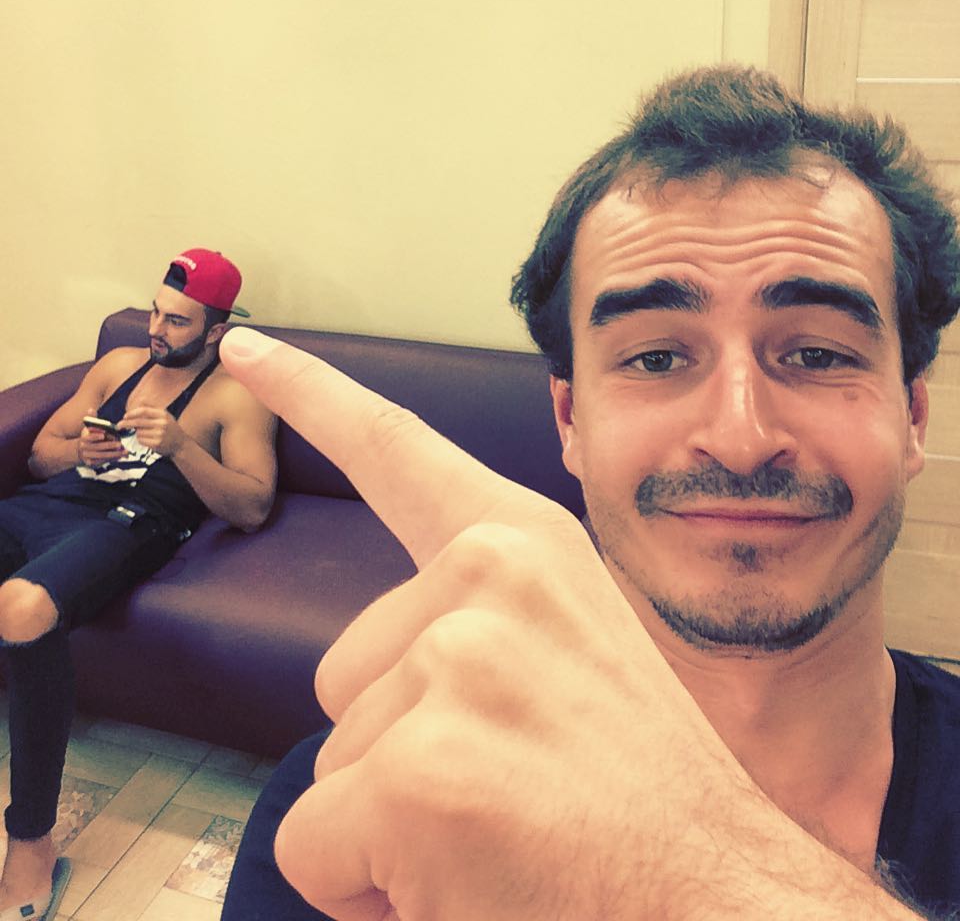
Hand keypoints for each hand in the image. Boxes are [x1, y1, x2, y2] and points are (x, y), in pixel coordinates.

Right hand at [78, 409, 124, 466]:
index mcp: (83, 438)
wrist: (79, 451)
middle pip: (97, 447)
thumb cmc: (87, 437)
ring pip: (102, 456)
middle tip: (119, 444)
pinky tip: (120, 456)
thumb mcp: (88, 428)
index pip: (88, 437)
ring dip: (114, 454)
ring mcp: (88, 456)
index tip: (103, 435)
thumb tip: (91, 409)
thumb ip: (92, 419)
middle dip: (109, 446)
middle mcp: (85, 448)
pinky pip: (103, 461)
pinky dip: (112, 459)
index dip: (95, 436)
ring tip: (124, 452)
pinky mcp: (92, 463)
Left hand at [119, 406, 186, 456]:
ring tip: (146, 434)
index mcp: (163, 414)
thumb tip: (139, 399)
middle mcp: (162, 423)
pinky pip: (141, 440)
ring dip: (138, 433)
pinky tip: (149, 440)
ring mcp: (159, 434)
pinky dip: (141, 440)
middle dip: (126, 423)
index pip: (144, 411)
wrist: (181, 443)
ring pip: (139, 432)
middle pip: (138, 422)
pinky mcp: (157, 444)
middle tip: (119, 425)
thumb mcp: (165, 414)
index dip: (132, 413)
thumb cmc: (170, 428)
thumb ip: (152, 407)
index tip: (125, 416)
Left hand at [219, 328, 915, 920]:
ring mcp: (456, 663)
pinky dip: (368, 889)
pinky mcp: (422, 771)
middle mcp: (490, 577)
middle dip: (397, 746)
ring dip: (395, 813)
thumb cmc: (641, 796)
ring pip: (335, 757)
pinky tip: (465, 887)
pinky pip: (318, 845)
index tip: (248, 352)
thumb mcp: (571, 659)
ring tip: (503, 835)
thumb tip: (406, 668)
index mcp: (526, 546)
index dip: (313, 398)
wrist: (728, 902)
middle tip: (508, 789)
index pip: (397, 449)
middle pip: (344, 670)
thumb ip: (480, 630)